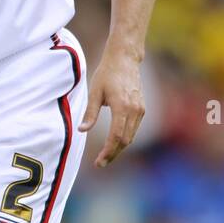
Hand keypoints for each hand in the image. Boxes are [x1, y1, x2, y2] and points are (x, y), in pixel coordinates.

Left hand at [79, 47, 144, 167]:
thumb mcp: (94, 92)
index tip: (99, 162)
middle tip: (100, 163)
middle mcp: (134, 110)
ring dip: (119, 148)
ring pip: (131, 136)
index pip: (116, 137)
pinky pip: (133, 129)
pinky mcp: (141, 108)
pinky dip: (124, 138)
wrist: (125, 59)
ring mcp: (140, 110)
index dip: (107, 152)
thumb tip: (82, 131)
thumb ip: (90, 113)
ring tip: (105, 156)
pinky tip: (114, 143)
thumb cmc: (107, 73)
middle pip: (125, 140)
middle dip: (113, 154)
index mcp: (122, 106)